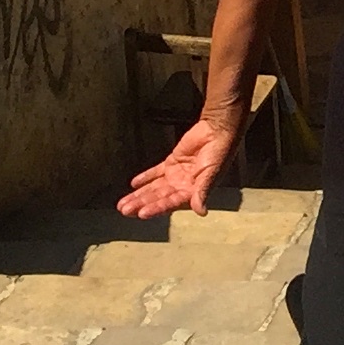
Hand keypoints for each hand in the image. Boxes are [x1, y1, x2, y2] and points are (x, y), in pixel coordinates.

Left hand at [118, 116, 242, 218]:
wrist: (218, 130)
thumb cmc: (220, 152)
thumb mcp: (212, 173)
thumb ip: (203, 191)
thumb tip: (201, 211)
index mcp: (193, 192)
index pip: (170, 203)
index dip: (156, 208)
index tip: (141, 214)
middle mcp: (183, 186)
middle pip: (158, 197)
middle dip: (141, 204)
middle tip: (124, 211)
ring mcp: (176, 174)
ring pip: (154, 187)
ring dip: (139, 195)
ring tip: (123, 204)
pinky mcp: (172, 162)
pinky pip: (156, 172)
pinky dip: (145, 177)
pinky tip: (133, 183)